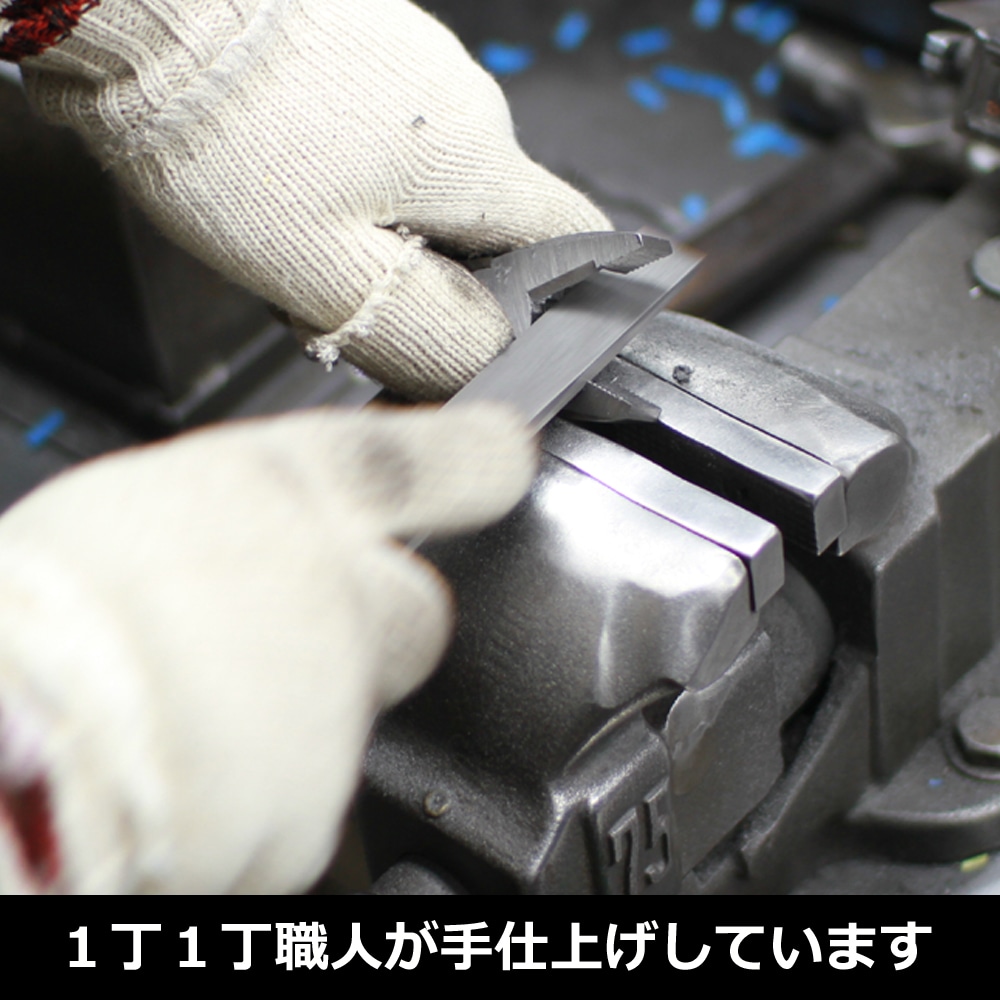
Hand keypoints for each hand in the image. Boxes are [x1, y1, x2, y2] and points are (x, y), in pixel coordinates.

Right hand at [0, 404, 534, 892]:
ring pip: (349, 719)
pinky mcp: (314, 818)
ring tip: (184, 724)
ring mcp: (336, 712)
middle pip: (414, 614)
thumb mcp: (132, 520)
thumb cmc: (32, 625)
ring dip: (290, 724)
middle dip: (371, 632)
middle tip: (278, 646)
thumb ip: (226, 529)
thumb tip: (243, 549)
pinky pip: (303, 805)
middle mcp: (333, 598)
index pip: (422, 462)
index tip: (506, 456)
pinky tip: (183, 784)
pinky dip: (256, 805)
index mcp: (277, 498)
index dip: (475, 458)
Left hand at [17, 0, 610, 397]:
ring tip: (301, 229)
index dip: (559, 295)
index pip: (571, 239)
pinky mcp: (363, 44)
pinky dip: (350, 170)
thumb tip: (491, 362)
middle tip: (355, 292)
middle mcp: (466, 104)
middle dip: (438, 271)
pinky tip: (286, 174)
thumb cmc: (228, 138)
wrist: (145, 1)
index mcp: (477, 165)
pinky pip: (381, 131)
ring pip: (428, 177)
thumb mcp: (332, 275)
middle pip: (486, 219)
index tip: (522, 325)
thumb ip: (428, 332)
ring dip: (385, 222)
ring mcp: (416, 64)